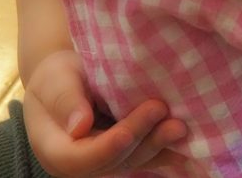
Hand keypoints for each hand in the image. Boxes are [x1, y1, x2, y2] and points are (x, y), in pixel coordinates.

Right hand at [23, 49, 187, 177]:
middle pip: (112, 162)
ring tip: (180, 127)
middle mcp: (80, 164)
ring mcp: (104, 161)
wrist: (68, 80)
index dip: (106, 147)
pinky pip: (145, 156)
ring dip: (158, 146)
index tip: (127, 133)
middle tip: (165, 115)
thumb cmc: (57, 77)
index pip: (81, 158)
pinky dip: (165, 150)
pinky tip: (186, 143)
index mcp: (55, 150)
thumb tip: (79, 126)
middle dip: (141, 140)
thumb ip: (65, 101)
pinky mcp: (124, 154)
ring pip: (133, 161)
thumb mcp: (55, 81)